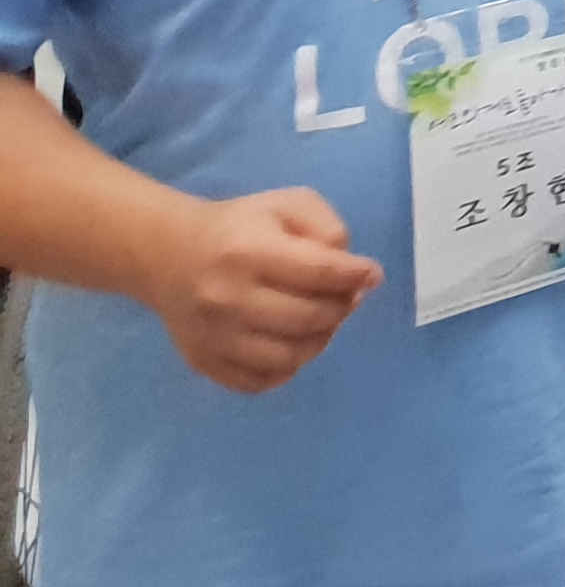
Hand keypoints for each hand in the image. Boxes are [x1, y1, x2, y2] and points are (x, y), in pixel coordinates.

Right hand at [139, 186, 379, 392]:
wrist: (169, 255)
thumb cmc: (240, 226)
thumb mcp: (287, 205)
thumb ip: (327, 228)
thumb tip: (355, 274)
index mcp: (250, 252)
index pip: (319, 272)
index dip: (355, 276)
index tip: (372, 275)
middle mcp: (228, 299)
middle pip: (308, 319)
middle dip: (341, 308)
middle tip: (347, 297)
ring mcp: (213, 337)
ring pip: (288, 358)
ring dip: (320, 340)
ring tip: (322, 320)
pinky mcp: (203, 363)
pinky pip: (260, 381)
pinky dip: (287, 367)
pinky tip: (292, 343)